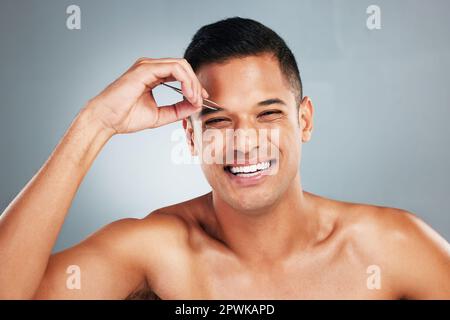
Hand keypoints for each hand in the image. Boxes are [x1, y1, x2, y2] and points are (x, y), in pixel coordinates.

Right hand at [84, 57, 207, 133]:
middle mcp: (150, 67)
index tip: (201, 100)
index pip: (180, 73)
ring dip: (193, 82)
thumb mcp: (160, 115)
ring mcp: (147, 66)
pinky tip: (188, 94)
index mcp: (153, 75)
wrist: (106, 120)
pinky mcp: (145, 69)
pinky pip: (174, 69)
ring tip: (195, 99)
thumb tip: (196, 106)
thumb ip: (177, 109)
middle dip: (196, 83)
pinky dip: (186, 81)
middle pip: (183, 67)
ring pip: (181, 65)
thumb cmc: (126, 117)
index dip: (194, 85)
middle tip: (200, 101)